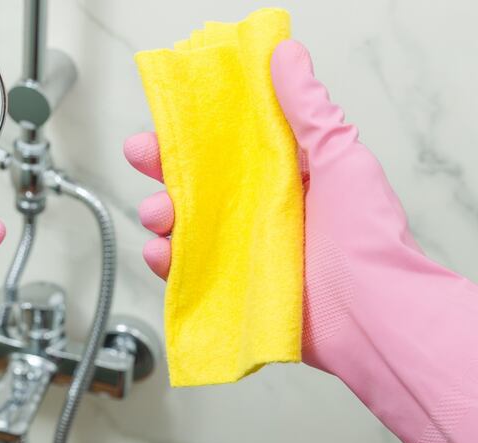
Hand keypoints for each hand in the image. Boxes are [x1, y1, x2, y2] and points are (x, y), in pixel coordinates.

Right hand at [126, 39, 477, 442]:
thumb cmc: (365, 234)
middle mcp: (257, 212)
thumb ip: (307, 108)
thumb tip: (285, 55)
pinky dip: (165, 261)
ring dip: (160, 213)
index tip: (166, 121)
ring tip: (159, 213)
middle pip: (195, 183)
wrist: (372, 313)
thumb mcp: (339, 156)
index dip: (192, 132)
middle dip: (162, 167)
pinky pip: (186, 270)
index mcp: (281, 178)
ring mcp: (241, 251)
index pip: (226, 147)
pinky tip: (162, 252)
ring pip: (183, 225)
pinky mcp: (230, 288)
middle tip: (143, 156)